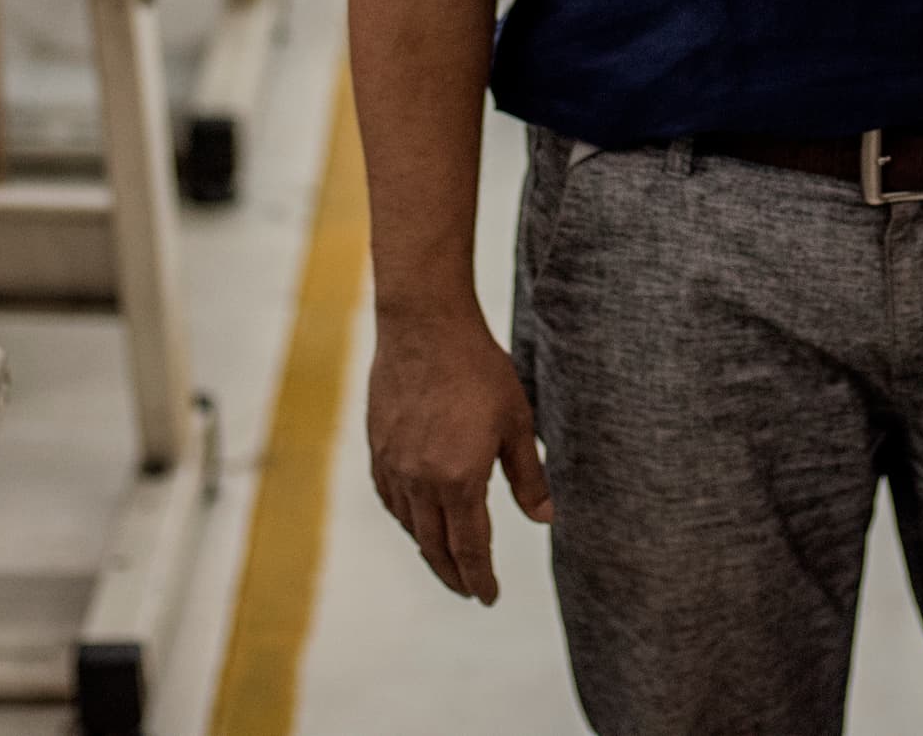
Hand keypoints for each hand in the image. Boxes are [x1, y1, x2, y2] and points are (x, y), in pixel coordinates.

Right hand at [366, 302, 550, 602]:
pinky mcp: (377, 446)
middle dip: (454, 575)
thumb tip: (544, 519)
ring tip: (445, 559)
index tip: (489, 596)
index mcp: (459, 480)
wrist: (424, 325)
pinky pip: (389, 499)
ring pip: (410, 525)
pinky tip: (415, 518)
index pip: (470, 548)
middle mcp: (420, 481)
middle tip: (469, 590)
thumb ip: (529, 476)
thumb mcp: (516, 421)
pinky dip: (406, 519)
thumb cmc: (478, 368)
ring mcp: (393, 465)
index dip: (480, 578)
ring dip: (429, 549)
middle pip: (435, 547)